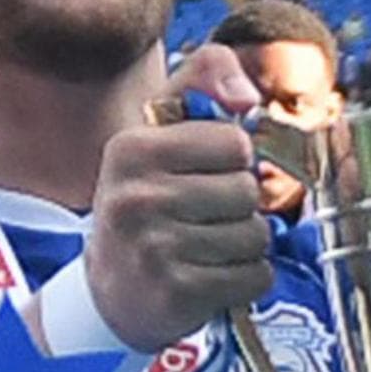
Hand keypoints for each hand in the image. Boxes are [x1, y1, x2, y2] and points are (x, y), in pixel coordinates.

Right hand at [85, 47, 271, 351]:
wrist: (114, 288)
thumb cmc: (150, 198)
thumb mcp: (162, 127)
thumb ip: (207, 77)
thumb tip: (247, 98)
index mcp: (132, 149)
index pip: (235, 143)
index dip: (234, 160)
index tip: (208, 172)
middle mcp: (136, 198)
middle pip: (247, 191)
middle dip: (241, 205)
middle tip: (207, 215)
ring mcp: (154, 250)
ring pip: (256, 236)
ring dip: (245, 244)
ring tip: (208, 246)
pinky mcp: (177, 294)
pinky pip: (255, 276)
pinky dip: (245, 278)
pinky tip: (212, 275)